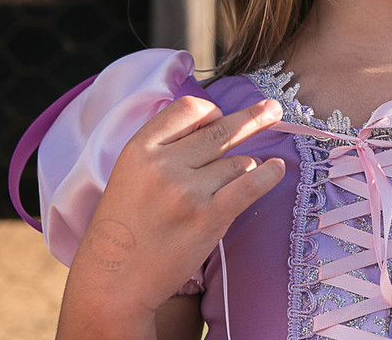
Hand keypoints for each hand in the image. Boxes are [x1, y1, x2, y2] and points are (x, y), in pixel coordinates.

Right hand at [63, 97, 285, 319]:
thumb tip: (215, 122)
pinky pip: (251, 184)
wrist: (114, 283)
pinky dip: (269, 174)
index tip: (220, 118)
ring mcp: (188, 191)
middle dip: (252, 118)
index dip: (210, 112)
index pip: (189, 108)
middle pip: (221, 131)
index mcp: (140, 149)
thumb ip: (164, 148)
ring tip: (227, 187)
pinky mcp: (210, 217)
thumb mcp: (130, 174)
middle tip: (273, 108)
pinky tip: (277, 168)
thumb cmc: (125, 228)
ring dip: (242, 169)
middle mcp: (164, 165)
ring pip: (238, 162)